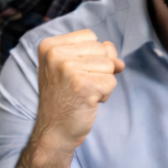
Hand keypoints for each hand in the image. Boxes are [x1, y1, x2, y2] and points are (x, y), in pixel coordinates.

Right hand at [33, 29, 124, 152]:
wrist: (54, 131)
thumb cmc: (64, 99)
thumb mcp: (70, 68)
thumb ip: (94, 54)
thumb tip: (118, 59)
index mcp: (49, 46)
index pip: (90, 36)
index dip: (93, 55)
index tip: (76, 73)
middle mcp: (55, 54)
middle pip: (102, 49)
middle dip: (99, 70)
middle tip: (80, 86)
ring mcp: (68, 68)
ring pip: (109, 65)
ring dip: (102, 83)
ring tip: (83, 93)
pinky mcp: (82, 85)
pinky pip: (111, 81)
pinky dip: (104, 94)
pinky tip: (88, 101)